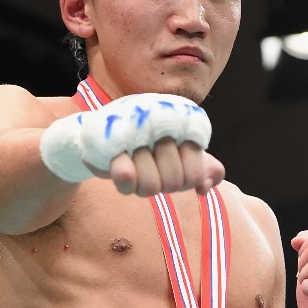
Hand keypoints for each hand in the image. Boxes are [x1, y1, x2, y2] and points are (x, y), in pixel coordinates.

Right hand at [40, 92, 224, 195]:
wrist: (95, 137)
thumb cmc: (141, 146)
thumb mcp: (174, 155)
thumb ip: (198, 166)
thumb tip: (212, 181)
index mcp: (180, 120)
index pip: (197, 168)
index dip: (189, 177)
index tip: (176, 169)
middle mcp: (160, 121)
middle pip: (176, 181)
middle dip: (164, 185)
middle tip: (152, 171)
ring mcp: (135, 131)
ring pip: (152, 186)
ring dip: (143, 187)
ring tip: (136, 170)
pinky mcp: (110, 143)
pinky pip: (126, 176)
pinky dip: (127, 182)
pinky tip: (124, 176)